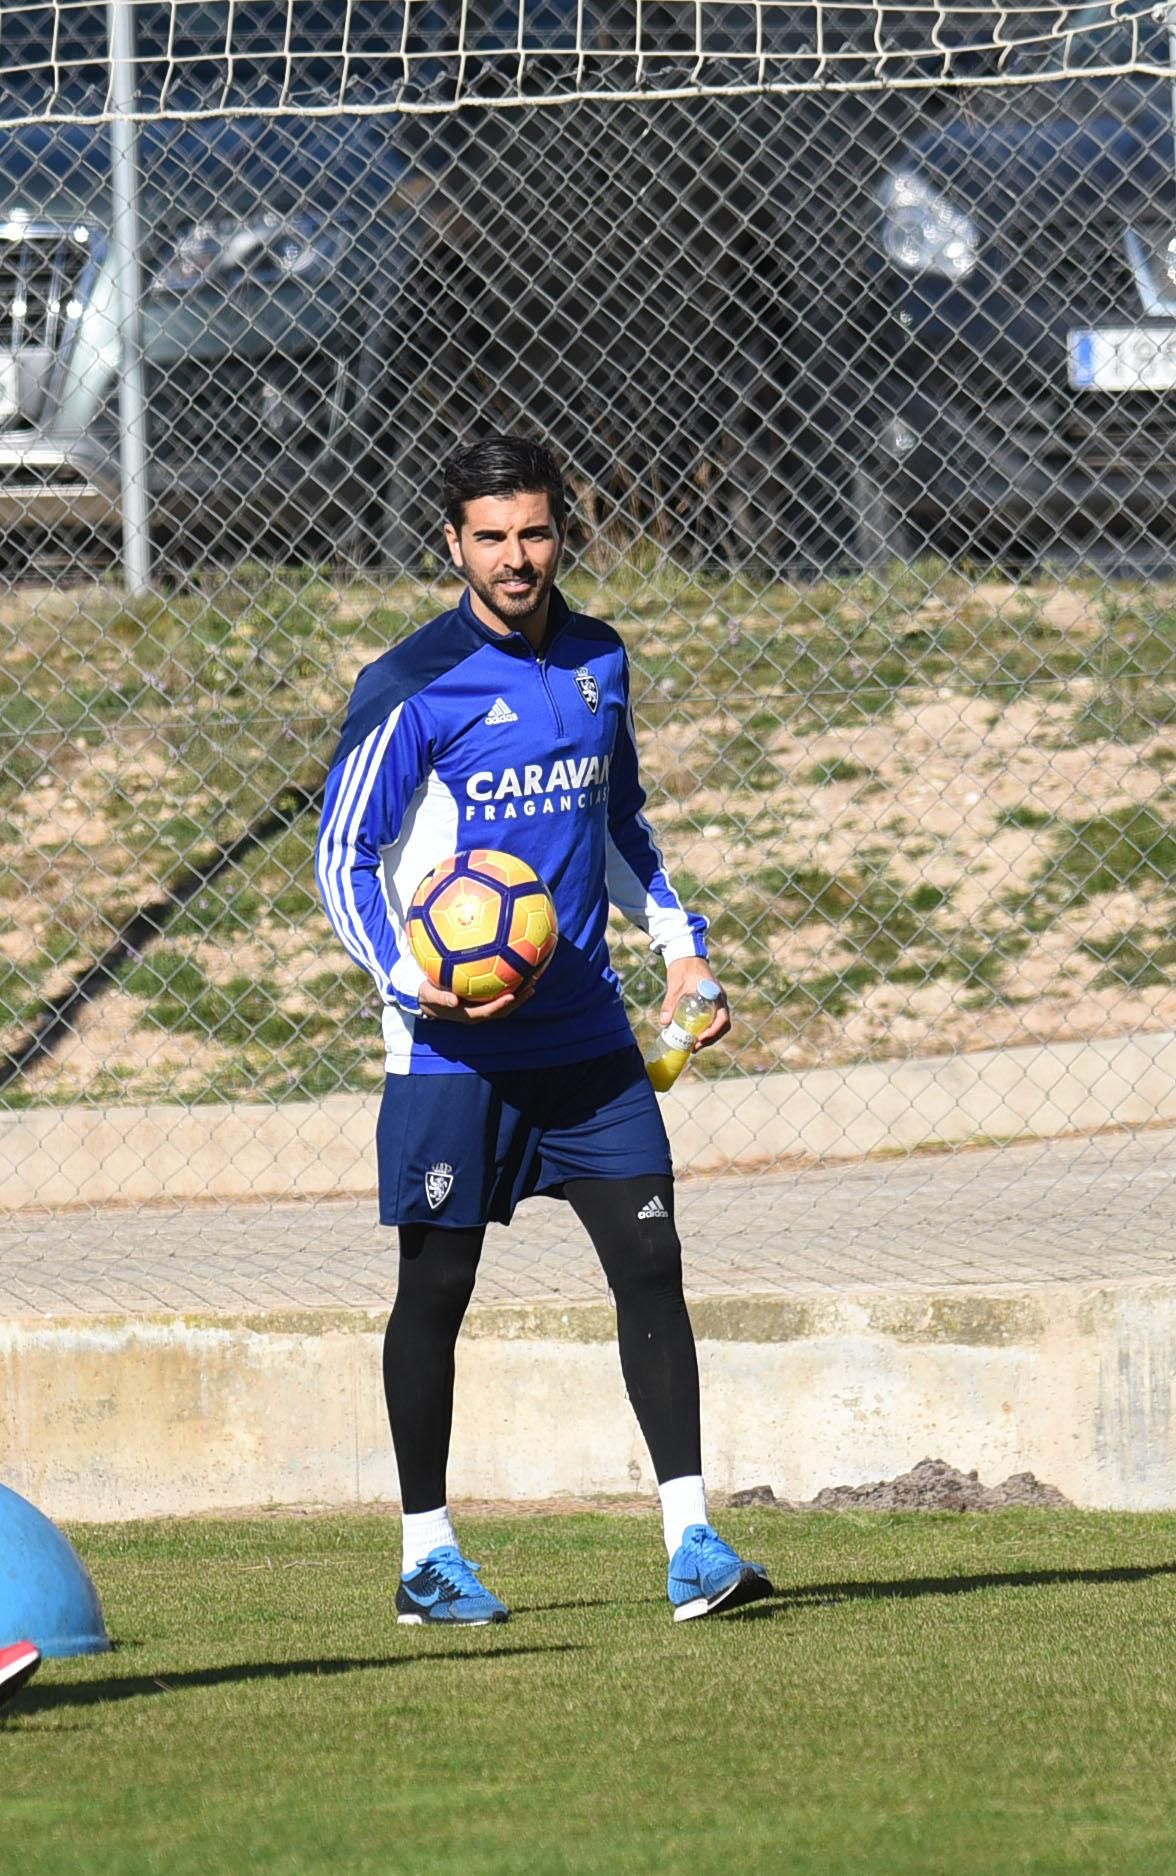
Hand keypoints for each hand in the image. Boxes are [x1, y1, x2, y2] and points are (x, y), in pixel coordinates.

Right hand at [417, 977, 536, 1023]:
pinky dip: (509, 985)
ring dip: (519, 994)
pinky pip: (498, 993)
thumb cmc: (428, 995)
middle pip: (502, 1010)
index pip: (488, 1012)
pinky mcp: (481, 999)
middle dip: (518, 1000)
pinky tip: (518, 971)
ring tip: (532, 980)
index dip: (500, 1005)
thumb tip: (454, 1000)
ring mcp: (480, 1007)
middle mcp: (477, 1013)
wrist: (425, 998)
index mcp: (467, 1015)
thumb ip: (441, 998)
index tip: (512, 996)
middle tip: (531, 987)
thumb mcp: (429, 996)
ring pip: (503, 1003)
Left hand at [661, 957, 730, 1050]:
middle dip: (710, 1039)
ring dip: (708, 1037)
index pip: (723, 1019)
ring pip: (718, 1024)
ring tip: (693, 1045)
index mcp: (715, 995)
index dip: (713, 1033)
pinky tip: (693, 1035)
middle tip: (694, 1047)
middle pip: (722, 1025)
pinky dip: (705, 1029)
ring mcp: (716, 1001)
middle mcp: (720, 1000)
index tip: (699, 1039)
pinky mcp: (710, 1003)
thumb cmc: (682, 968)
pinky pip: (712, 1020)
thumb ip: (670, 1003)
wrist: (686, 956)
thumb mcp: (675, 986)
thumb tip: (664, 1023)